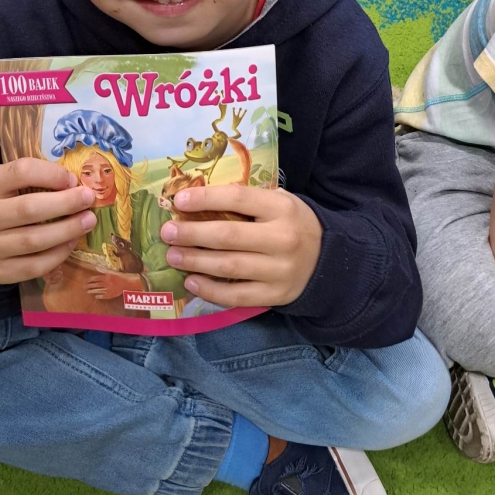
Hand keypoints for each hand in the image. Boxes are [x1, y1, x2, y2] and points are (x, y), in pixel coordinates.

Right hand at [0, 157, 96, 284]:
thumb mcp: (6, 186)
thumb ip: (34, 180)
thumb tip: (75, 185)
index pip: (20, 172)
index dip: (51, 174)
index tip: (72, 179)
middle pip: (29, 209)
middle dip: (65, 203)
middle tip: (89, 199)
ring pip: (33, 240)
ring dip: (67, 230)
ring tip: (88, 221)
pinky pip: (33, 266)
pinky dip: (57, 254)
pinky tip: (71, 242)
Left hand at [86, 270, 140, 299]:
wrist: (128, 283)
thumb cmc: (120, 276)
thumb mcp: (112, 271)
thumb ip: (103, 270)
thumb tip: (96, 267)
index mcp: (107, 277)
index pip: (96, 278)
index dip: (90, 280)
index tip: (86, 281)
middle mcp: (107, 283)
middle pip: (96, 285)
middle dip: (89, 286)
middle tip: (84, 287)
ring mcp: (109, 289)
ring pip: (99, 291)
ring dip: (93, 291)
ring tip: (88, 291)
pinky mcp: (112, 295)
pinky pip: (104, 296)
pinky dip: (100, 296)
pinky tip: (96, 296)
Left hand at [161, 186, 321, 307]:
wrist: (327, 260)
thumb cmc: (292, 224)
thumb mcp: (279, 203)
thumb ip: (246, 201)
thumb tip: (196, 201)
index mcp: (282, 208)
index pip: (238, 198)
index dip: (205, 198)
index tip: (178, 200)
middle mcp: (282, 239)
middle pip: (229, 236)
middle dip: (192, 234)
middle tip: (167, 232)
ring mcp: (280, 270)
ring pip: (229, 267)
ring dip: (195, 261)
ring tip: (173, 256)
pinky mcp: (275, 295)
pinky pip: (237, 296)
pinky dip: (210, 290)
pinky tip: (192, 281)